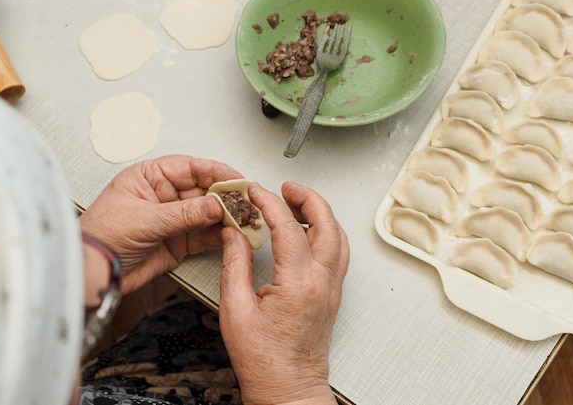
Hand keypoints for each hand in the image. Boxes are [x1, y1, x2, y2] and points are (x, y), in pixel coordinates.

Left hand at [79, 154, 242, 293]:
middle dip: (226, 197)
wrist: (92, 273)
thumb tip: (215, 205)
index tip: (237, 179)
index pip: (190, 168)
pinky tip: (232, 234)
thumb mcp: (145, 220)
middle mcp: (164, 195)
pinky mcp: (177, 242)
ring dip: (226, 217)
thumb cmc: (101, 237)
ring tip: (244, 220)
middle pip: (204, 190)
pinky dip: (219, 236)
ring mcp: (172, 219)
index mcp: (150, 177)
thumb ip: (184, 213)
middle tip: (245, 203)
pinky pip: (204, 235)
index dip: (216, 172)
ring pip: (207, 214)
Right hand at [219, 181, 349, 404]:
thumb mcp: (235, 311)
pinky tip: (308, 230)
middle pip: (327, 223)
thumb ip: (234, 266)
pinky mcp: (333, 294)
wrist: (289, 388)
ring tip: (295, 202)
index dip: (269, 203)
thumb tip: (234, 234)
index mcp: (298, 285)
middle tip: (284, 187)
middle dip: (307, 197)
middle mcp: (322, 283)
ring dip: (320, 213)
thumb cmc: (264, 361)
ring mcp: (332, 288)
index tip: (255, 192)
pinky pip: (338, 252)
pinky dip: (326, 231)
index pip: (288, 228)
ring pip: (338, 236)